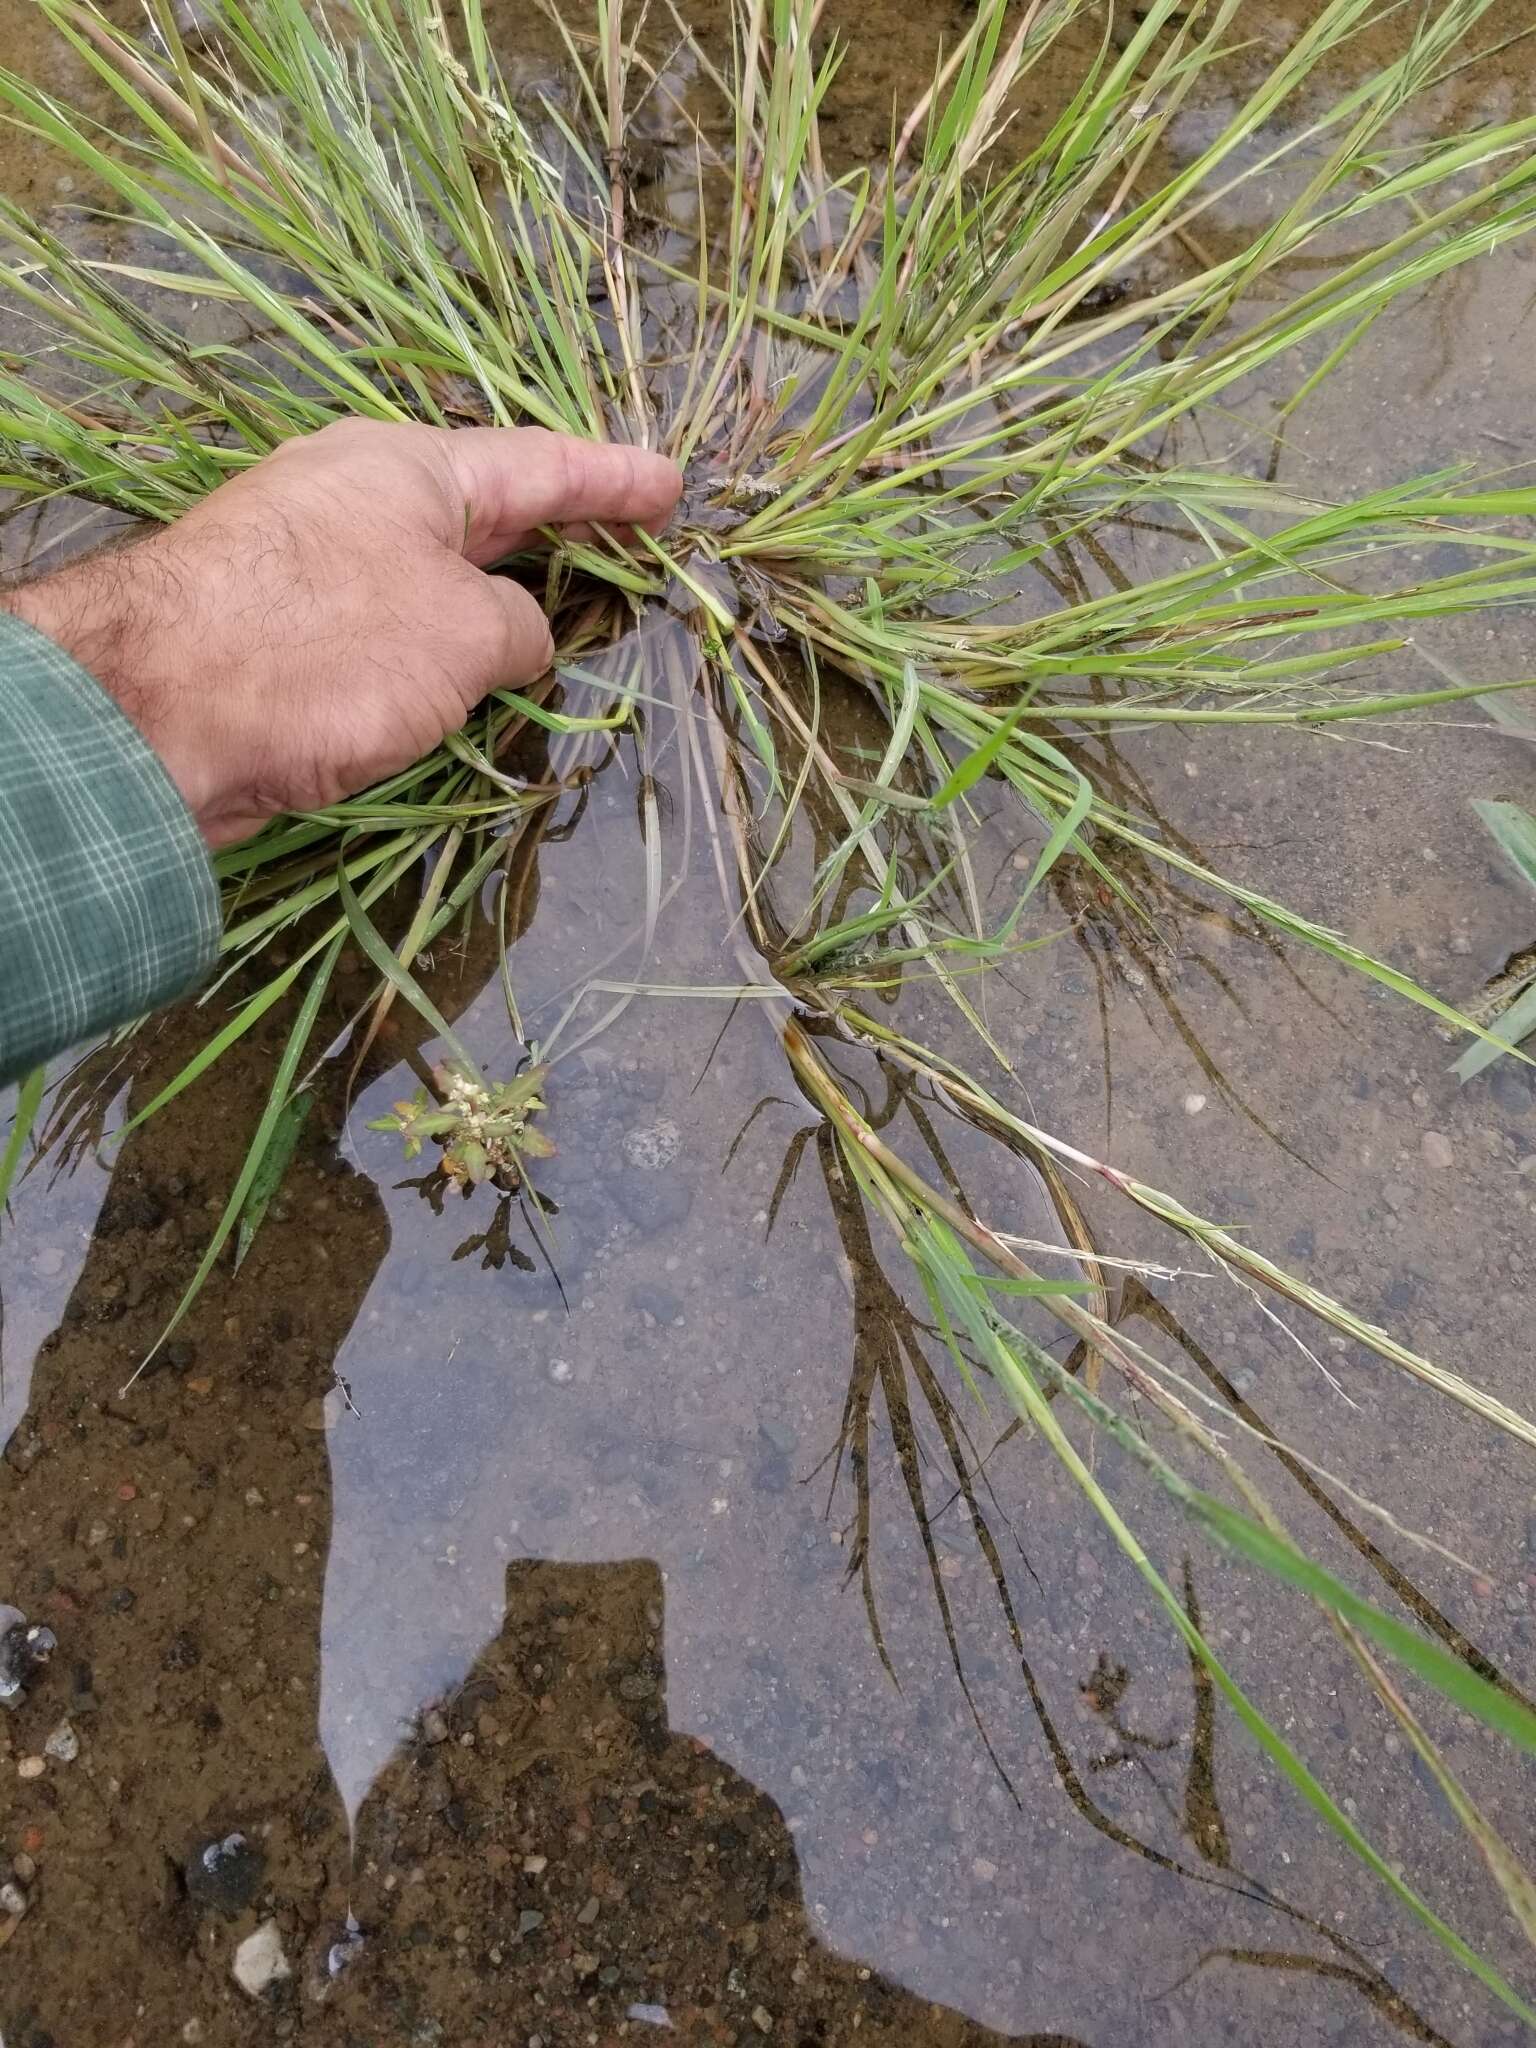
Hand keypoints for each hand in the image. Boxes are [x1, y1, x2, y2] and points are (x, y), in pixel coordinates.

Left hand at [1, 421, 682, 846]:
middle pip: (488, 513)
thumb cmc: (327, 647)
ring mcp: (318, 564)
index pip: (539, 464)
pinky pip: (396, 625)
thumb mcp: (465, 632)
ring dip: (505, 599)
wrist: (161, 716)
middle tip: (636, 546)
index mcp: (410, 466)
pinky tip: (477, 680)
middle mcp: (360, 499)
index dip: (614, 480)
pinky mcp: (285, 633)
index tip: (672, 488)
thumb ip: (519, 629)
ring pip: (438, 575)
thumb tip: (516, 639)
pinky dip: (450, 645)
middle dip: (565, 532)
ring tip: (573, 618)